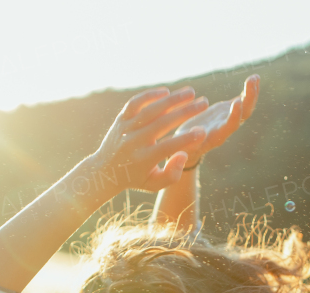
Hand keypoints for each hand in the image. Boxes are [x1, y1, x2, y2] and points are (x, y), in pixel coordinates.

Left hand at [91, 86, 209, 191]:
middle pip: (162, 123)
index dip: (186, 139)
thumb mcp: (154, 184)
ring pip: (151, 110)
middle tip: (204, 103)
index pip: (168, 147)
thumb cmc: (136, 177)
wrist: (104, 171)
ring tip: (191, 92)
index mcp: (143, 160)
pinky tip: (166, 91)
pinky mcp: (120, 119)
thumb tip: (184, 154)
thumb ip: (172, 174)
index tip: (203, 132)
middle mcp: (133, 142)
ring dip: (172, 99)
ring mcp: (126, 129)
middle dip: (185, 112)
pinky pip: (135, 103)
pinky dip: (150, 95)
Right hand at [173, 75, 260, 167]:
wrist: (190, 146)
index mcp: (218, 135)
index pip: (231, 125)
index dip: (235, 114)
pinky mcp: (227, 111)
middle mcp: (227, 127)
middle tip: (251, 82)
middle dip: (249, 99)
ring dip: (251, 92)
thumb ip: (191, 140)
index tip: (236, 102)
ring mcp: (229, 118)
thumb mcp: (185, 146)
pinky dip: (248, 90)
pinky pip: (242, 100)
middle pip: (244, 114)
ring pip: (245, 107)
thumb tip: (197, 134)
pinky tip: (254, 77)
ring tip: (255, 77)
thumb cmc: (184, 147)